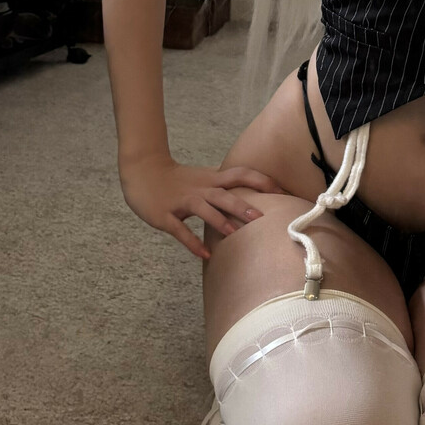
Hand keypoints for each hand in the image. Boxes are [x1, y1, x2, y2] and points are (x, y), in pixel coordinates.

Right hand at [119, 154, 285, 260]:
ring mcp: (182, 202)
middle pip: (224, 194)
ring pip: (203, 209)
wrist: (142, 170)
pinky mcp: (165, 215)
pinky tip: (205, 255)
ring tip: (234, 234)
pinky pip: (180, 230)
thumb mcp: (202, 178)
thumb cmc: (176, 178)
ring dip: (219, 221)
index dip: (261, 180)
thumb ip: (224, 185)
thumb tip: (251, 194)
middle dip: (242, 205)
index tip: (282, 190)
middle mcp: (199, 189)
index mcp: (211, 180)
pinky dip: (192, 243)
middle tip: (262, 218)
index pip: (241, 175)